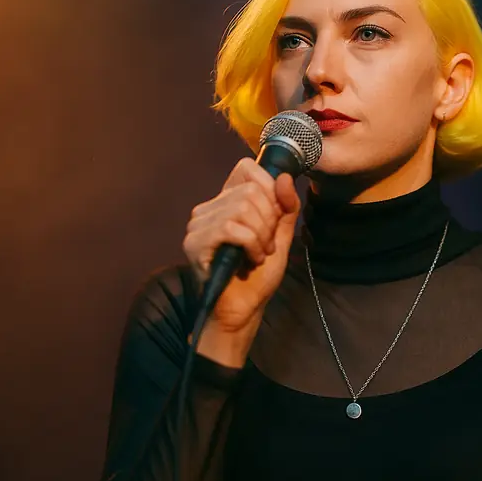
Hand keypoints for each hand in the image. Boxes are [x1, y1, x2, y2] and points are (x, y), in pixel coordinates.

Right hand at [182, 157, 300, 364]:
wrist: (242, 311)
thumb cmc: (257, 277)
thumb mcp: (280, 237)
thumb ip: (286, 208)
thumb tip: (285, 178)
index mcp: (226, 202)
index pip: (247, 169)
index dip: (269, 189)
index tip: (275, 218)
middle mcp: (208, 209)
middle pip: (251, 191)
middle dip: (269, 221)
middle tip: (267, 246)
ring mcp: (198, 225)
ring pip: (242, 208)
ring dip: (261, 236)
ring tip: (259, 255)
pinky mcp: (195, 243)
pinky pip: (231, 228)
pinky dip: (251, 244)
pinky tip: (250, 260)